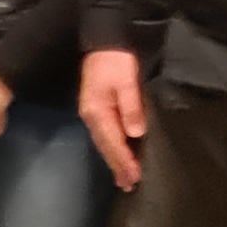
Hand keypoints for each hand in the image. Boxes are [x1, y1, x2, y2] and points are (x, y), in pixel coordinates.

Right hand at [77, 46, 147, 190]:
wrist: (105, 41)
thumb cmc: (117, 61)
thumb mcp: (126, 81)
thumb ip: (131, 107)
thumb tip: (135, 133)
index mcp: (97, 111)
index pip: (112, 142)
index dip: (124, 161)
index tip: (134, 177)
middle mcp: (91, 115)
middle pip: (105, 146)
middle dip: (117, 166)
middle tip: (128, 186)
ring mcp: (92, 112)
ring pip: (103, 142)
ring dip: (113, 160)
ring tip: (123, 178)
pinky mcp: (96, 109)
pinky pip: (104, 135)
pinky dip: (111, 149)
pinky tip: (117, 155)